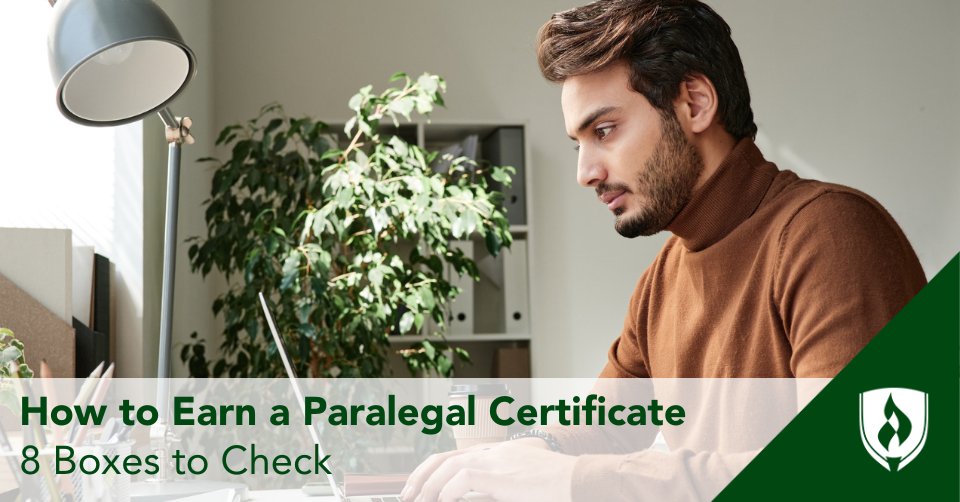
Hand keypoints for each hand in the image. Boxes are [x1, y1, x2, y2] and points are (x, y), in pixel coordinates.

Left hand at [401, 439, 575, 501]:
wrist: (579, 480)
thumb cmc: (556, 486)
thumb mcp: (520, 485)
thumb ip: (496, 488)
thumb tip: (473, 496)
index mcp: (496, 453)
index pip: (453, 455)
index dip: (430, 470)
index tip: (418, 487)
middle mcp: (492, 452)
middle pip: (443, 458)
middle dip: (420, 477)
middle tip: (407, 496)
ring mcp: (496, 461)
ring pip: (447, 468)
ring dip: (428, 488)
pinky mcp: (500, 474)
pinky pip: (462, 479)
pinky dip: (446, 493)